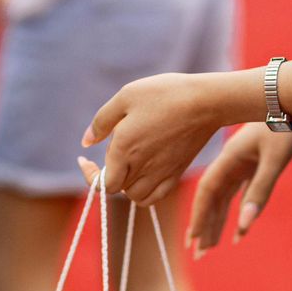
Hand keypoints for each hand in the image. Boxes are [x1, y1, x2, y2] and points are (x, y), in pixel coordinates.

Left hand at [83, 72, 226, 205]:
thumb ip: (101, 121)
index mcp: (125, 149)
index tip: (85, 160)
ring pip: (136, 196)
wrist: (206, 101)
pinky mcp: (177, 172)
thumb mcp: (126, 96)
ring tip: (128, 161)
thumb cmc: (164, 94)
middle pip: (118, 188)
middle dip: (109, 172)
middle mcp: (142, 167)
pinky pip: (156, 196)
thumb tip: (86, 142)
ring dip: (127, 185)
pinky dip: (146, 192)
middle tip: (115, 145)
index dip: (91, 175)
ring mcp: (162, 173)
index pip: (104, 183)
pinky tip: (145, 172)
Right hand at [186, 121, 291, 255]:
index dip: (199, 215)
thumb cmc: (286, 125)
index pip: (208, 192)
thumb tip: (245, 224)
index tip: (193, 239)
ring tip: (210, 246)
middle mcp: (232, 162)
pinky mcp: (257, 164)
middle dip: (204, 225)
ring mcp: (244, 164)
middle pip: (213, 198)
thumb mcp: (275, 159)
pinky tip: (240, 230)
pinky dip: (240, 213)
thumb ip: (260, 191)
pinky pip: (243, 194)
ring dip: (218, 222)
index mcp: (230, 159)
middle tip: (197, 253)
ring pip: (226, 198)